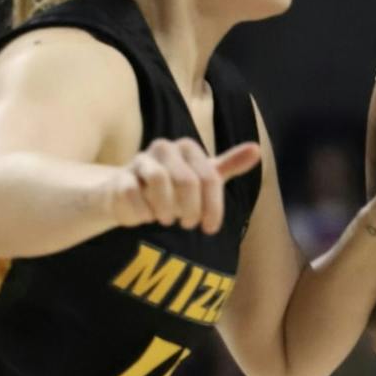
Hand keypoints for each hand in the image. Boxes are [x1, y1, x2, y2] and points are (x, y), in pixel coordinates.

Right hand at [109, 138, 262, 233]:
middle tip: (187, 224)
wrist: (127, 193)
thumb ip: (229, 165)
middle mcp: (164, 148)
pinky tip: (145, 219)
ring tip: (167, 219)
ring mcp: (139, 161)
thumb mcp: (203, 176)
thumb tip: (257, 149)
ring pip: (159, 183)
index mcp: (187, 147)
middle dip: (190, 209)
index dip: (213, 207)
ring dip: (166, 210)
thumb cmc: (173, 186)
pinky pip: (133, 195)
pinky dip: (142, 213)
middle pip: (187, 181)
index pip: (210, 178)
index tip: (210, 228)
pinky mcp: (119, 179)